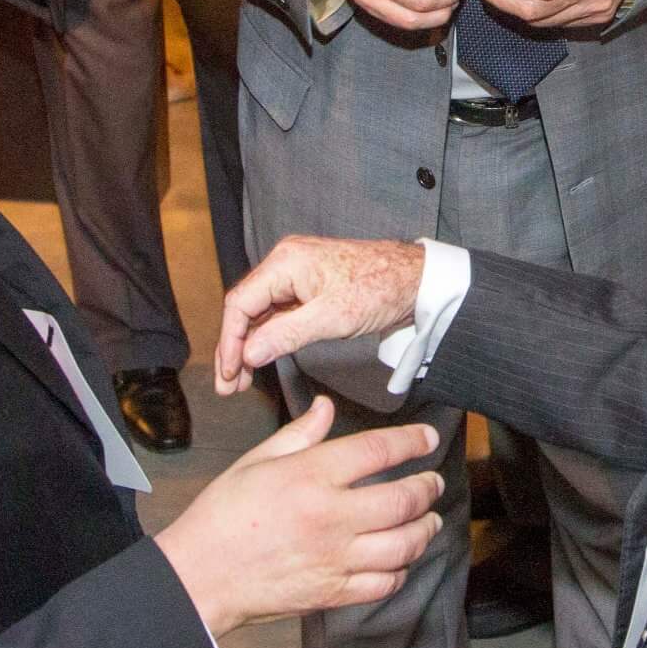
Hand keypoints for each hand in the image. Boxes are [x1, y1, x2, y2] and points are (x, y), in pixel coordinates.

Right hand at [150, 396, 440, 637]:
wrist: (199, 576)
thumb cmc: (222, 517)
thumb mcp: (255, 462)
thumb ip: (299, 435)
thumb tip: (325, 408)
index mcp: (310, 477)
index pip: (376, 451)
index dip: (410, 441)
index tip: (426, 440)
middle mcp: (330, 518)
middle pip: (402, 500)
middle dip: (427, 488)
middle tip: (433, 482)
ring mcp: (335, 559)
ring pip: (403, 545)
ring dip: (424, 530)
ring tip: (430, 520)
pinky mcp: (333, 593)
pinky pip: (384, 583)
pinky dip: (401, 570)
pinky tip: (401, 559)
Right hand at [216, 236, 425, 392]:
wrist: (417, 280)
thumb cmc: (380, 288)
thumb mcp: (332, 317)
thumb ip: (286, 335)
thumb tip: (249, 354)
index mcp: (285, 262)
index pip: (240, 303)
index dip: (230, 341)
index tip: (230, 373)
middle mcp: (285, 264)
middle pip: (245, 309)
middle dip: (235, 348)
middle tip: (229, 385)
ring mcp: (296, 277)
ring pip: (260, 314)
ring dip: (250, 347)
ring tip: (241, 381)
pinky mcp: (308, 289)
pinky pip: (278, 314)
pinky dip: (268, 338)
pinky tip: (262, 359)